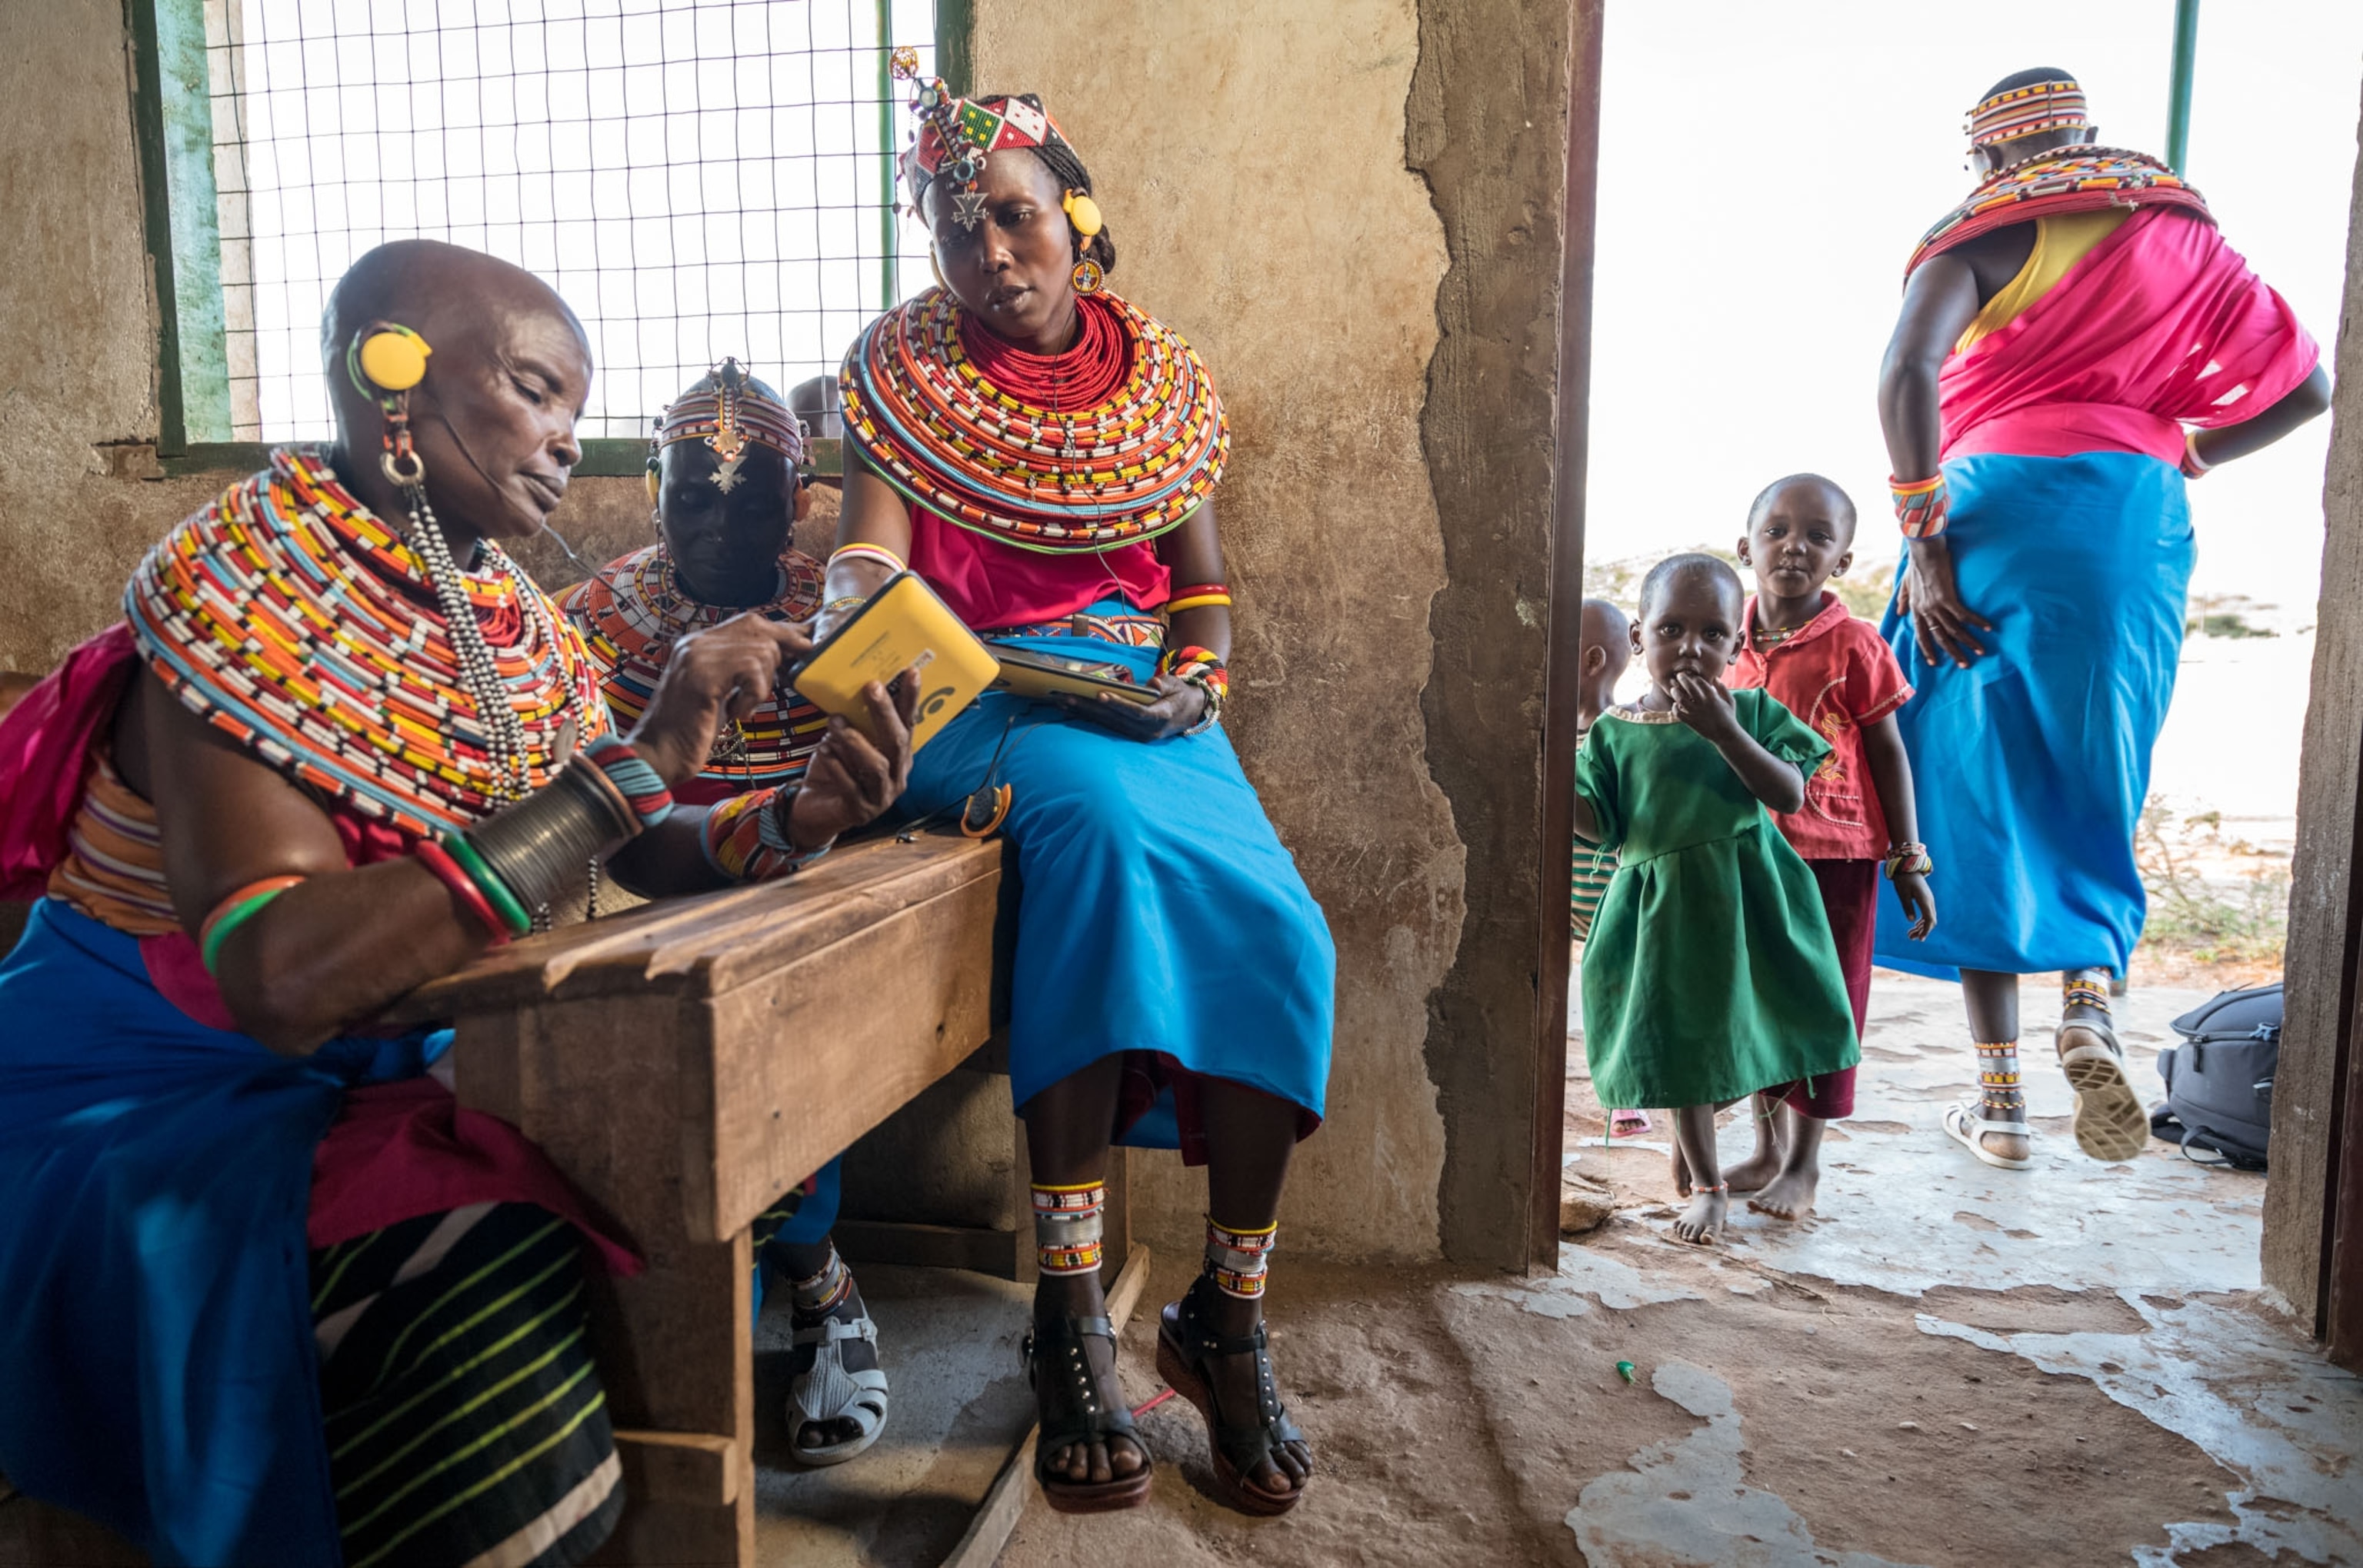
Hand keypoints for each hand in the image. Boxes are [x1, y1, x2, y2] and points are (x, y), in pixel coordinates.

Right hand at [629, 615, 812, 786]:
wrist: (658, 756)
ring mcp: (696, 656)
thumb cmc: (693, 731)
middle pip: (758, 628)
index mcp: (699, 643)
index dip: (783, 633)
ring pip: (760, 650)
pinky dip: (753, 696)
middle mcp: (695, 643)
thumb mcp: (723, 693)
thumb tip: (789, 652)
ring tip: (742, 706)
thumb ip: (744, 670)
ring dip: (762, 685)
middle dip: (778, 657)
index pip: (750, 622)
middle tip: (769, 687)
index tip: (805, 646)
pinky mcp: (701, 675)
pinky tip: (736, 713)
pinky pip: (751, 671)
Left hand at [780, 673, 920, 848]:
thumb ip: (855, 722)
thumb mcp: (847, 741)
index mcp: (899, 757)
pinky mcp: (860, 811)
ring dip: (855, 740)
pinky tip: (824, 750)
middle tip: (871, 687)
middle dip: (885, 713)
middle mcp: (897, 776)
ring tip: (836, 722)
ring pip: (876, 766)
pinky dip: (837, 766)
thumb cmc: (835, 771)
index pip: (909, 724)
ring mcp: (881, 797)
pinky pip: (851, 786)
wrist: (815, 810)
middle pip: (898, 743)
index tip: (910, 672)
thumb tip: (850, 687)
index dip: (911, 699)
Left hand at [1052, 673, 1208, 741]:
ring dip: (1083, 713)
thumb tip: (1152, 683)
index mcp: (1161, 717)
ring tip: (1062, 703)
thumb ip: (1165, 685)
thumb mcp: (1177, 686)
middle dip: (1089, 708)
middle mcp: (1147, 731)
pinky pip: (1107, 726)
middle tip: (1066, 697)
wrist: (1189, 713)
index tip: (1101, 694)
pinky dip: (1089, 718)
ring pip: (1107, 724)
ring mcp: (1138, 736)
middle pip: (1114, 719)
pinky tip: (1071, 710)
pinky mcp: (1130, 735)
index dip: (1119, 704)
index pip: (1137, 712)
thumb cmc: (1181, 694)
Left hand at [1667, 672, 1738, 740]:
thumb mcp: (1730, 701)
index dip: (1694, 676)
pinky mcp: (1692, 722)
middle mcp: (1703, 703)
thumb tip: (1715, 678)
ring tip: (1673, 690)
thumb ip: (1722, 688)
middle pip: (1689, 687)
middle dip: (1682, 679)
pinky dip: (1674, 708)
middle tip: (1679, 675)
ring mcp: (1696, 713)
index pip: (1700, 681)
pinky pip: (1679, 714)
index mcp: (1713, 697)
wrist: (1726, 735)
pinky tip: (1675, 705)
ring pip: (1681, 699)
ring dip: (1676, 693)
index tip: (1691, 675)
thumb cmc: (1729, 717)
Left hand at [1892, 870, 1936, 940]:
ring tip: (1910, 935)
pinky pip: (1927, 913)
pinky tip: (1915, 925)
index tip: (1920, 939)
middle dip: (1922, 931)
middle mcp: (1930, 901)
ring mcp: (1929, 900)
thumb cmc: (1904, 880)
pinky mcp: (1926, 899)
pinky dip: (1922, 921)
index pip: (1929, 920)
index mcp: (1925, 900)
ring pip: (1929, 917)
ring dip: (1921, 927)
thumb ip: (1907, 906)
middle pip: (1931, 920)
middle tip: (1910, 937)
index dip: (1925, 931)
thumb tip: (1912, 921)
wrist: (1908, 867)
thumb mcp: (1902, 894)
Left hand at [1900, 537, 1991, 667]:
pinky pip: (1963, 615)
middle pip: (1939, 637)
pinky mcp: (1947, 597)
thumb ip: (1904, 600)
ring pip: (1953, 630)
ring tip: (1981, 651)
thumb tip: (1900, 612)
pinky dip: (1976, 622)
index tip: (1934, 662)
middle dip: (1952, 652)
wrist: (1924, 551)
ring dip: (1968, 641)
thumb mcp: (1906, 585)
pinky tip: (1987, 628)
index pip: (1921, 635)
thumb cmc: (1916, 565)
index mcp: (1916, 609)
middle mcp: (1925, 611)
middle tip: (1963, 665)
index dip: (1927, 649)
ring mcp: (1936, 605)